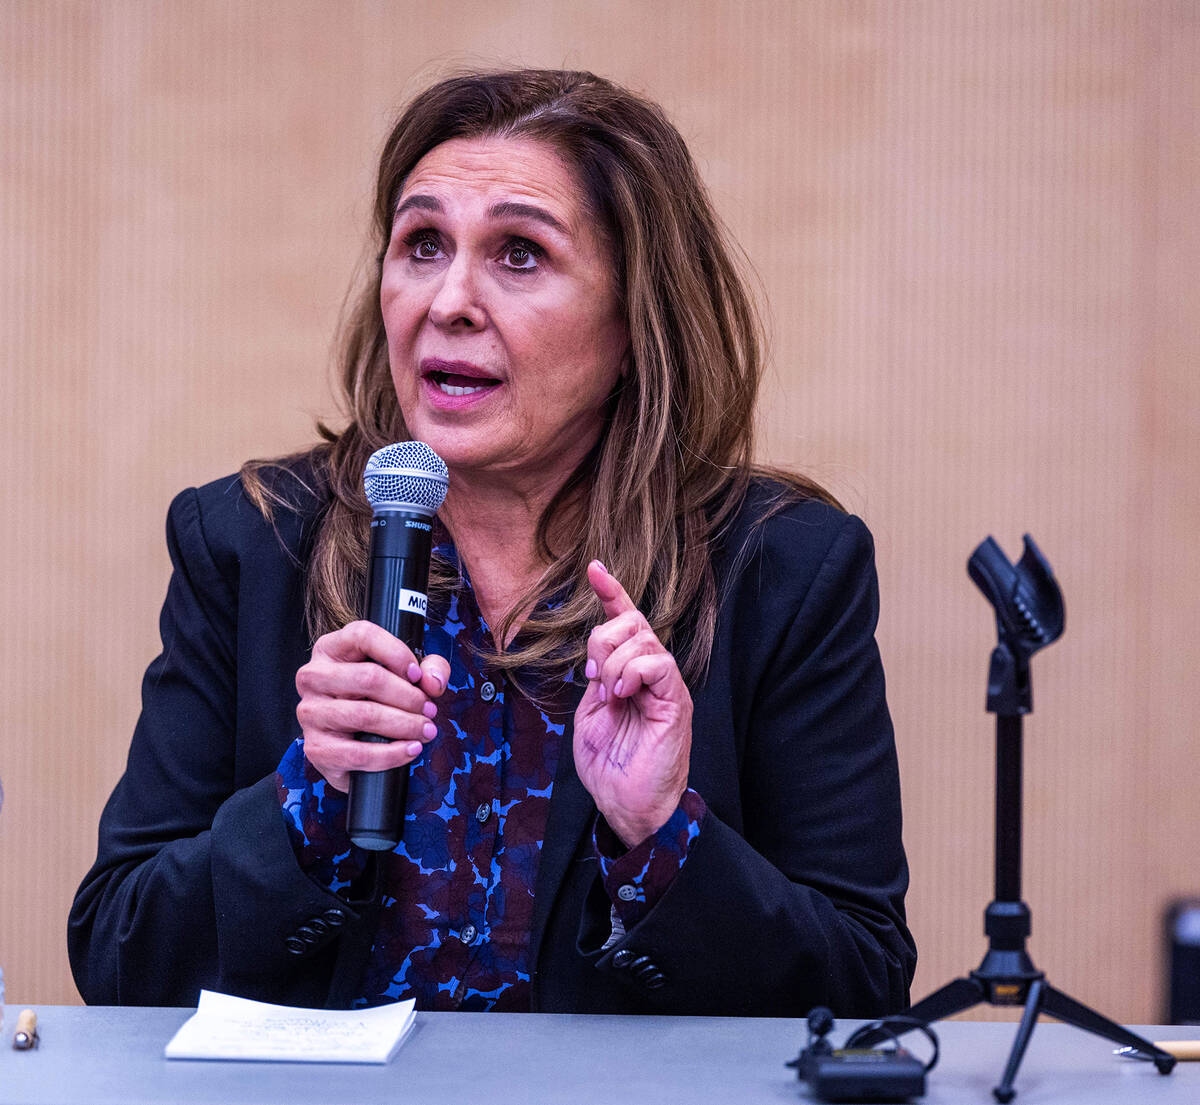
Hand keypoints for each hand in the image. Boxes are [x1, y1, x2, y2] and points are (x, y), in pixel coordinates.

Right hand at [295, 621, 449, 791]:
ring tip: (426, 730)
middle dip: (409, 696)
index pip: (362, 635)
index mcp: (331, 649)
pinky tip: (411, 749)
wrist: (350, 747)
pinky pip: (358, 753)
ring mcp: (311, 713)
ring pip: (365, 715)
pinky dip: (392, 754)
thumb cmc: (377, 699)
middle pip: (368, 678)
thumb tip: (432, 682)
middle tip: (430, 709)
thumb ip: (429, 667)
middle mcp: (313, 676)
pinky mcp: (316, 748)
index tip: (417, 674)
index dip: (396, 653)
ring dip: (405, 724)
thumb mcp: (405, 673)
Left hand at [574, 561, 692, 847]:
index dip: (611, 592)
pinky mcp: (676, 700)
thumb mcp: (590, 714)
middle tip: (593, 679)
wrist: (626, 804)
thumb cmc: (610, 766)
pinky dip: (632, 672)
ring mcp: (666, 685)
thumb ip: (596, 680)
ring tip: (609, 696)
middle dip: (601, 640)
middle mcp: (652, 673)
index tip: (594, 567)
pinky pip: (658, 663)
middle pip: (631, 622)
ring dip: (613, 662)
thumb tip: (597, 659)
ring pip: (642, 639)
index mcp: (630, 673)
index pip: (625, 622)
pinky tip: (622, 696)